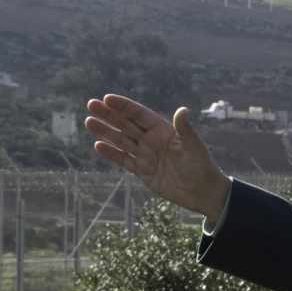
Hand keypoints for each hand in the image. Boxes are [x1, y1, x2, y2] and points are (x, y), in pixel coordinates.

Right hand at [84, 94, 230, 218]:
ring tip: (89, 122)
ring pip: (122, 141)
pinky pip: (124, 160)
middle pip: (126, 124)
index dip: (124, 106)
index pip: (140, 115)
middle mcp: (152, 140)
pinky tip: (98, 146)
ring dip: (106, 132)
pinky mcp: (143, 171)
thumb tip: (182, 110)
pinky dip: (112, 154)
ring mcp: (146, 155)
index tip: (107, 98)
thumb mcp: (193, 147)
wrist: (202, 192)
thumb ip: (185, 129)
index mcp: (163, 130)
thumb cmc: (201, 166)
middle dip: (109, 115)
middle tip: (91, 104)